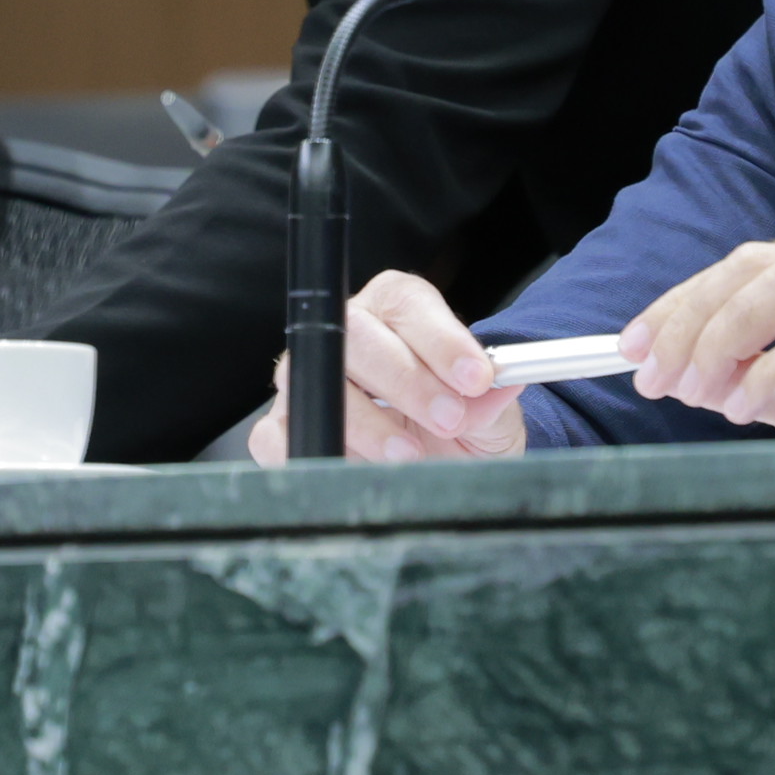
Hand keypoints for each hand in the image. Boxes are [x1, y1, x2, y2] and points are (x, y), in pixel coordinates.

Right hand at [249, 270, 530, 464]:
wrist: (441, 462)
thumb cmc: (460, 423)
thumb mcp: (489, 413)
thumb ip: (491, 398)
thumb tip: (498, 385)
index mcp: (398, 310)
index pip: (409, 304)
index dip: (441, 339)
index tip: (476, 377)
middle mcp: (348, 334)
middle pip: (357, 336)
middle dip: (407, 380)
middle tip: (448, 417)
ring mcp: (309, 378)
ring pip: (317, 382)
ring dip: (366, 422)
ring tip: (410, 454)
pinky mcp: (284, 425)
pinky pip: (276, 434)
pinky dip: (315, 451)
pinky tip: (359, 469)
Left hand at [622, 235, 774, 442]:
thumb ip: (757, 377)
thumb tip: (684, 374)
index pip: (748, 264)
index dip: (682, 301)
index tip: (633, 347)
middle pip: (755, 266)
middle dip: (688, 319)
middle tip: (649, 373)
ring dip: (721, 337)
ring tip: (693, 388)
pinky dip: (772, 371)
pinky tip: (742, 404)